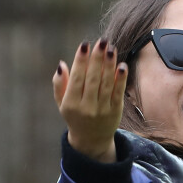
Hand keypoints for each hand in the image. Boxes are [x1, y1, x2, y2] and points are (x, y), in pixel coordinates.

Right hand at [52, 39, 127, 162]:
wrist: (92, 140)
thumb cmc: (75, 116)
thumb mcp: (62, 103)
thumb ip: (59, 84)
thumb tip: (62, 65)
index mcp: (71, 103)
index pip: (77, 78)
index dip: (81, 60)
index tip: (85, 44)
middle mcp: (86, 107)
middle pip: (93, 79)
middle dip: (98, 59)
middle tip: (102, 42)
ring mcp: (102, 110)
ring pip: (106, 84)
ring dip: (110, 65)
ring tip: (111, 49)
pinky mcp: (115, 112)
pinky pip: (118, 93)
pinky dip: (120, 79)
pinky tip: (122, 66)